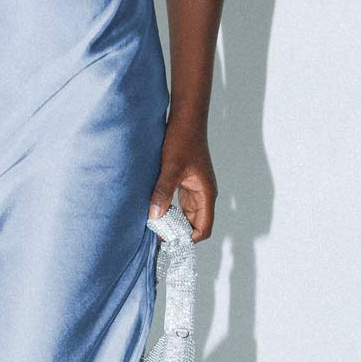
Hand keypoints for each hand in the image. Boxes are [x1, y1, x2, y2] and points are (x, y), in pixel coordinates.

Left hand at [148, 119, 216, 242]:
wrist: (185, 119)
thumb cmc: (183, 140)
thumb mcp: (171, 167)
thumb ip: (163, 191)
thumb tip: (154, 216)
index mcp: (206, 194)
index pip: (203, 228)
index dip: (188, 239)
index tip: (169, 241)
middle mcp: (203, 194)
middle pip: (194, 225)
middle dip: (178, 233)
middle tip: (156, 236)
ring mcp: (195, 189)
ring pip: (186, 215)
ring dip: (173, 222)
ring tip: (154, 226)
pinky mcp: (186, 183)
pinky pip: (180, 204)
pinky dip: (169, 210)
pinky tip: (155, 209)